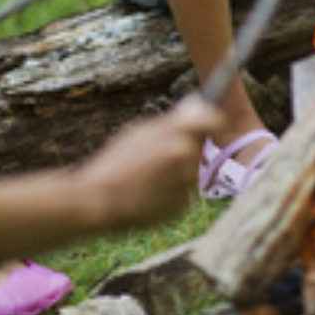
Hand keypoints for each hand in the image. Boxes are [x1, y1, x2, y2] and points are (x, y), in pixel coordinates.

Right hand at [81, 96, 222, 227]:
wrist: (99, 200)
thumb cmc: (115, 162)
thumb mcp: (138, 132)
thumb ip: (170, 122)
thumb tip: (197, 108)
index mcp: (174, 132)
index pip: (213, 120)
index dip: (214, 123)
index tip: (212, 127)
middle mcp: (185, 156)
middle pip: (197, 149)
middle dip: (185, 151)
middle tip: (158, 157)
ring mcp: (186, 182)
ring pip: (189, 173)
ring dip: (176, 174)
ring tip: (147, 177)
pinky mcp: (183, 206)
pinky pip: (183, 195)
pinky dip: (170, 193)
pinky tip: (148, 194)